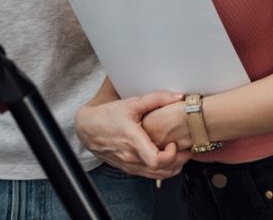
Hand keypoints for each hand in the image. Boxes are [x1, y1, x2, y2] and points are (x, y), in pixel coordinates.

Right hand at [74, 91, 188, 179]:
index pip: (156, 160)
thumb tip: (178, 97)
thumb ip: (156, 99)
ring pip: (158, 176)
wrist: (87, 128)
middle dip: (179, 161)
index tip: (173, 143)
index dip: (171, 155)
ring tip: (178, 154)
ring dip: (172, 167)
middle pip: (162, 170)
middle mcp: (131, 156)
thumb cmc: (107, 115)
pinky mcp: (128, 169)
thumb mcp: (131, 103)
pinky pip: (150, 175)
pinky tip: (166, 158)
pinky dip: (162, 170)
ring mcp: (129, 165)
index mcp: (132, 140)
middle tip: (186, 148)